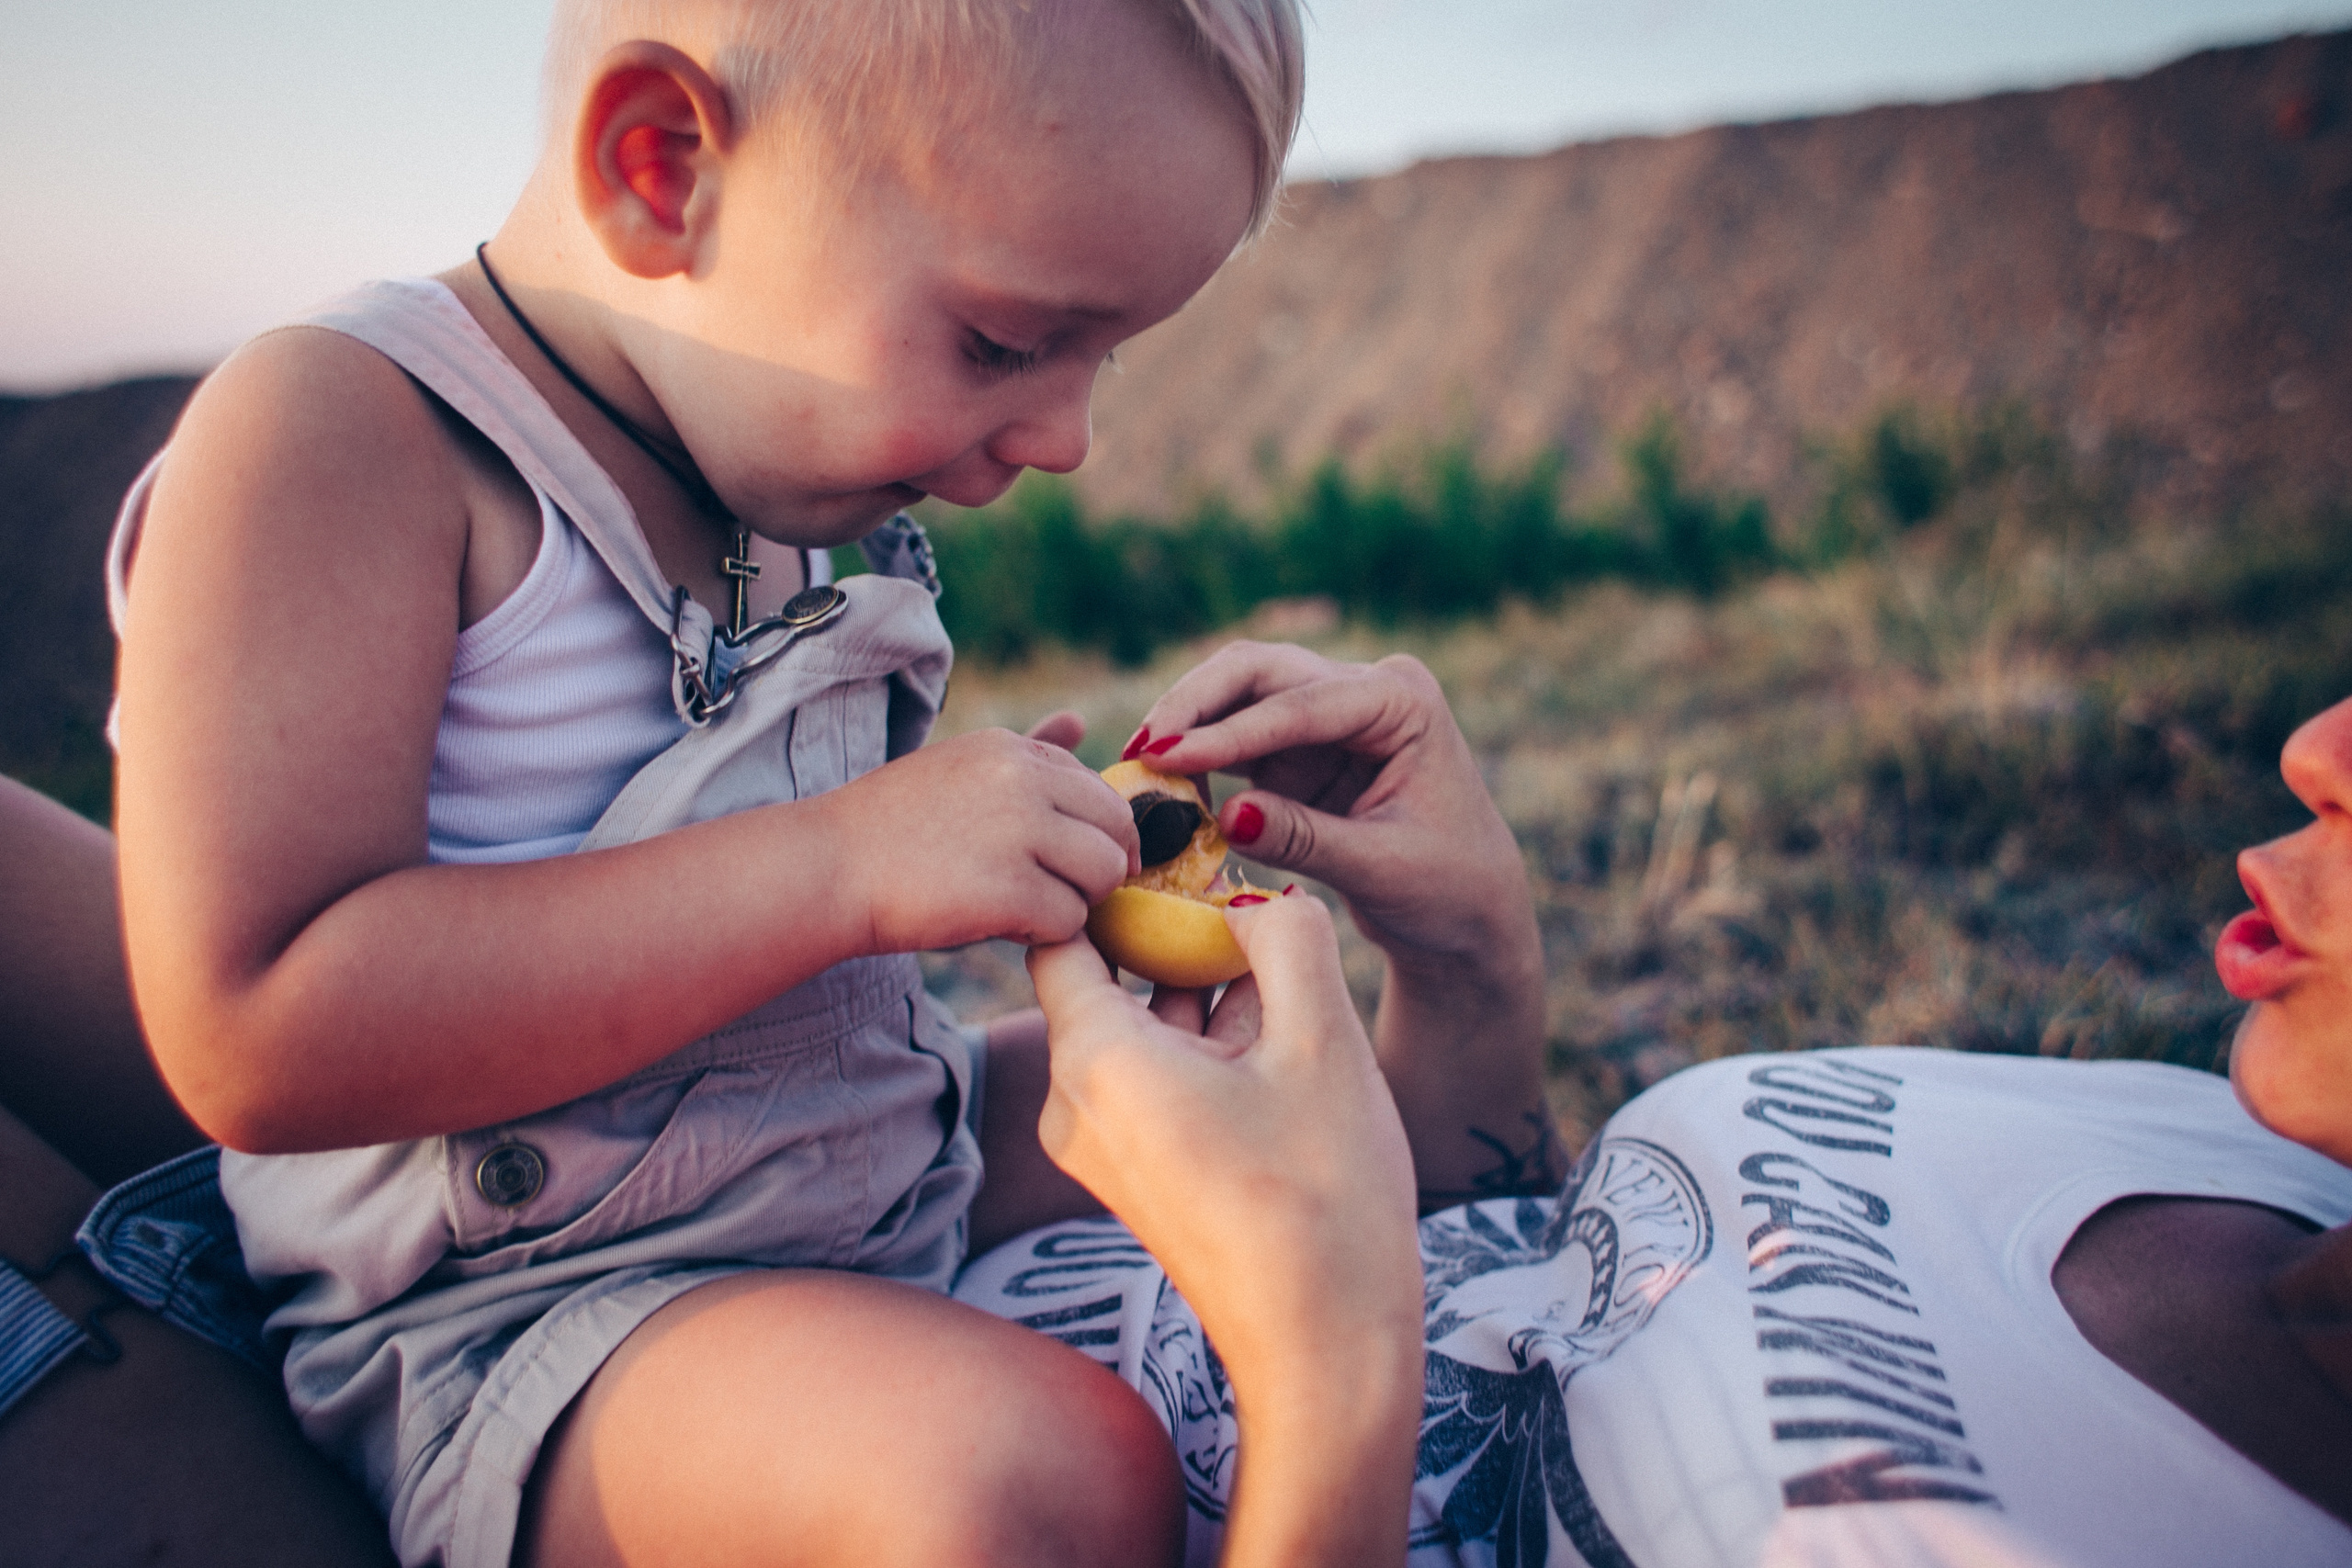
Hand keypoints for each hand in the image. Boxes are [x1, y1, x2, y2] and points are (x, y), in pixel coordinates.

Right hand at [830, 728, 1138, 953]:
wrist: (826, 870)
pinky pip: (1070, 921)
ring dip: (1072, 902)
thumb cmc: (890, 828)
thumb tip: (1078, 721)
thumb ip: (1027, 752)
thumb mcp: (959, 768)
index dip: (1092, 833)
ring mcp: (1019, 832)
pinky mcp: (1011, 889)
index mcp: (1011, 750)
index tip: (1068, 860)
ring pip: (1102, 875)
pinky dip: (1043, 935)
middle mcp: (1022, 779)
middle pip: (1115, 829)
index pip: (1097, 788)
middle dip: (1097, 867)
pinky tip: (1000, 926)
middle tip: (1054, 891)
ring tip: (1022, 907)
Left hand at [1029, 899, 1422, 1566]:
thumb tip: (1255, 893)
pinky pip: (1153, 1075)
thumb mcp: (1320, 1040)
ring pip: (1137, 1025)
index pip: (1060, 932)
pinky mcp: (1137, 1173)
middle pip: (1102, 976)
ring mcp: (1103, 1145)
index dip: (1103, 876)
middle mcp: (1076, 1102)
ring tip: (1265, 944)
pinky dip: (1201, 1038)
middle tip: (1223, 869)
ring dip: (1194, 984)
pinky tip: (1271, 1020)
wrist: (1325, 1344)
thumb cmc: (1323, 1195)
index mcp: (1097, 1059)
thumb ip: (1286, 936)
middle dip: (1163, 925)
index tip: (1155, 833)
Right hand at [1130, 642, 1559, 1209]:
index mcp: (1401, 702)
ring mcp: (1329, 713)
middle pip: (1261, 671)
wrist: (1468, 914)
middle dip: (1195, 705)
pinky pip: (1236, 736)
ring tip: (1135, 768)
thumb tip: (1227, 814)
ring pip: (1239, 692)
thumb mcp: (1380, 869)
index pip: (1301, 706)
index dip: (1227, 732)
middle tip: (1139, 750)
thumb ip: (1306, 839)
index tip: (1164, 756)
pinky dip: (1199, 754)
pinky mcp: (1301, 747)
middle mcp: (1364, 690)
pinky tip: (1159, 783)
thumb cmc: (1446, 890)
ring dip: (1188, 724)